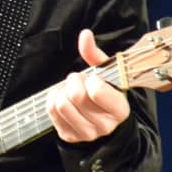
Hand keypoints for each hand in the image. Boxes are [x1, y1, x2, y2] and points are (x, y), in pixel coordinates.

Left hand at [46, 29, 131, 143]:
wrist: (102, 121)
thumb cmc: (105, 93)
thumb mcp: (107, 74)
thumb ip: (95, 55)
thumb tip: (85, 34)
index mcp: (120, 110)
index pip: (96, 91)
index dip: (90, 79)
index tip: (93, 79)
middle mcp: (105, 125)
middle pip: (76, 96)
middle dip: (74, 81)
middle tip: (78, 80)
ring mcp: (86, 134)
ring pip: (61, 104)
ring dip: (62, 90)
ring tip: (70, 89)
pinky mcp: (69, 136)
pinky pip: (51, 110)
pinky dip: (54, 97)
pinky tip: (62, 96)